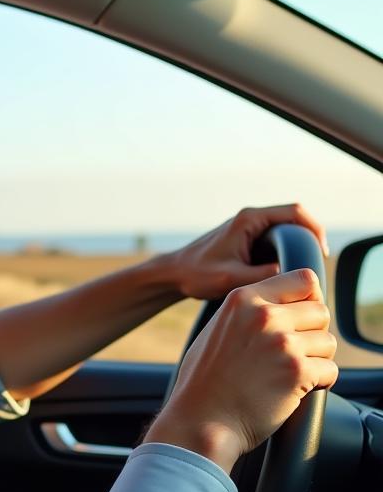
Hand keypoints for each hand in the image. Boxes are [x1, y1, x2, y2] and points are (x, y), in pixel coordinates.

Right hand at [145, 268, 337, 472]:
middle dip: (312, 333)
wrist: (200, 420)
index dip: (306, 300)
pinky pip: (330, 370)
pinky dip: (318, 383)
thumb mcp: (217, 330)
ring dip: (316, 359)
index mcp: (243, 300)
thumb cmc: (204, 382)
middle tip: (292, 353)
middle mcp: (265, 316)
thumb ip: (248, 313)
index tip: (300, 319)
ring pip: (328, 342)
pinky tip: (293, 390)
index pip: (302, 279)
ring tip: (288, 373)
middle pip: (320, 311)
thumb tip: (283, 306)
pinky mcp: (297, 372)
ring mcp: (283, 343)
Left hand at [168, 204, 328, 300]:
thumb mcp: (231, 278)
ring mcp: (248, 228)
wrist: (173, 274)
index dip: (314, 230)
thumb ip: (262, 275)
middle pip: (294, 221)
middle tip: (313, 265)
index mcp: (249, 219)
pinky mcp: (246, 240)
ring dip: (296, 248)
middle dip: (307, 241)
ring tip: (300, 271)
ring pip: (285, 232)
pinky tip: (283, 274)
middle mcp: (250, 219)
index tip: (319, 253)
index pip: (295, 212)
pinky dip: (284, 254)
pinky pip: (274, 242)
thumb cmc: (197, 274)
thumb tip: (290, 273)